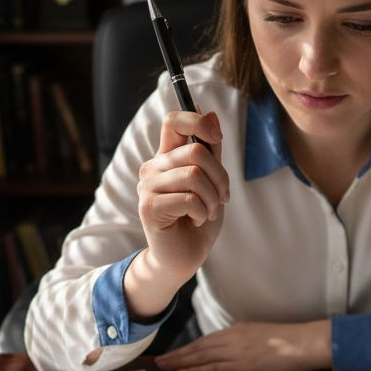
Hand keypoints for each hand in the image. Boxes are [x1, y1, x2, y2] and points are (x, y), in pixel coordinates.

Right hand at [127, 110, 229, 318]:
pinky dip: (202, 212)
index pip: (174, 121)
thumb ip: (211, 151)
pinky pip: (188, 198)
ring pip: (194, 175)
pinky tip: (196, 220)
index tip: (217, 138)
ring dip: (212, 198)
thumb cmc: (198, 219)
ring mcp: (147, 187)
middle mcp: (153, 167)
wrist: (184, 257)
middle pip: (195, 151)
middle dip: (220, 176)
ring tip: (208, 212)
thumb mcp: (212, 181)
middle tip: (222, 197)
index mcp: (167, 157)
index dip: (197, 122)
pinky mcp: (148, 207)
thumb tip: (211, 113)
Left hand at [154, 321, 332, 370]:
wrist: (306, 342)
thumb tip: (234, 356)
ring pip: (201, 356)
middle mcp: (233, 338)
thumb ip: (246, 344)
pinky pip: (214, 367)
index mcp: (238, 331)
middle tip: (159, 360)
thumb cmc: (291, 342)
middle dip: (177, 354)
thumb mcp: (263, 338)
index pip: (206, 341)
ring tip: (164, 366)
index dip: (187, 349)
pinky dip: (196, 370)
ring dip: (180, 362)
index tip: (173, 354)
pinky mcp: (244, 364)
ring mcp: (237, 351)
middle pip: (198, 347)